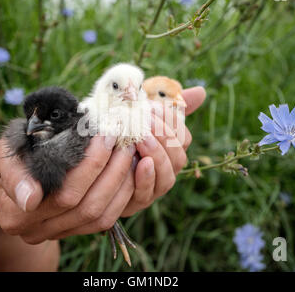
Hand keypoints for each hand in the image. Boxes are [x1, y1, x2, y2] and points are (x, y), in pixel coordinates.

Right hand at [0, 136, 136, 243]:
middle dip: (112, 169)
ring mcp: (57, 234)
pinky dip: (122, 194)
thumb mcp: (4, 156)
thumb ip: (13, 174)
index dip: (91, 166)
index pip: (65, 194)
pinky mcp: (74, 231)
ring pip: (101, 216)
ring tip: (127, 150)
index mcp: (15, 215)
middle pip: (87, 206)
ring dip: (122, 182)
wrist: (9, 170)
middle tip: (121, 139)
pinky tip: (128, 169)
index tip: (105, 136)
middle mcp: (36, 232)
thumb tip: (29, 199)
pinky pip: (106, 220)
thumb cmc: (9, 156)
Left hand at [121, 87, 205, 215]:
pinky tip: (140, 163)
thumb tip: (201, 92)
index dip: (171, 123)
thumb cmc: (121, 134)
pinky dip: (146, 178)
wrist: (93, 162)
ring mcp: (153, 188)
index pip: (183, 137)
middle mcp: (166, 170)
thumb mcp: (139, 115)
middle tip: (147, 121)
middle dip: (164, 138)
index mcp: (170, 149)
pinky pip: (147, 193)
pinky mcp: (137, 201)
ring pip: (167, 176)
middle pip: (178, 157)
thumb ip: (168, 106)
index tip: (152, 108)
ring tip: (142, 139)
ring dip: (157, 156)